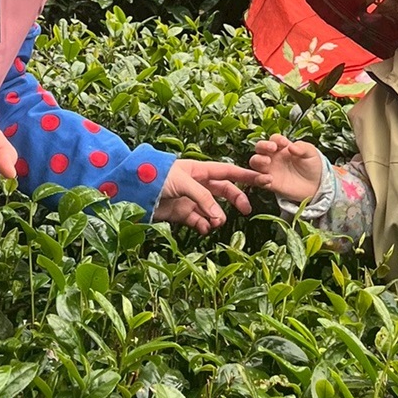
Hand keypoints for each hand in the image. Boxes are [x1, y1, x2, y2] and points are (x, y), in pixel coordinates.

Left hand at [152, 159, 267, 233]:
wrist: (133, 190)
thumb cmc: (156, 176)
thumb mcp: (183, 182)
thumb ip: (203, 198)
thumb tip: (219, 216)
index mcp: (200, 169)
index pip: (228, 171)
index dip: (246, 175)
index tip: (263, 179)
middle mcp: (197, 184)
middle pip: (224, 191)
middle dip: (236, 199)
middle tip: (245, 210)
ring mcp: (190, 199)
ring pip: (212, 209)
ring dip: (217, 216)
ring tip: (215, 222)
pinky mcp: (181, 213)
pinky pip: (199, 220)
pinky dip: (204, 225)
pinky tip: (205, 228)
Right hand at [249, 133, 323, 202]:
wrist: (316, 185)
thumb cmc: (312, 166)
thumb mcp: (311, 153)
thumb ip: (303, 148)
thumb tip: (292, 147)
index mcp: (283, 147)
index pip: (274, 139)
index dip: (277, 139)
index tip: (284, 143)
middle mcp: (274, 157)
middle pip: (259, 147)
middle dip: (263, 146)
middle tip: (272, 148)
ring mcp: (270, 169)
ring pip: (254, 162)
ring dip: (257, 160)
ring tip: (267, 162)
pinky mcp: (270, 183)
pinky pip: (258, 180)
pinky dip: (259, 179)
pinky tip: (269, 178)